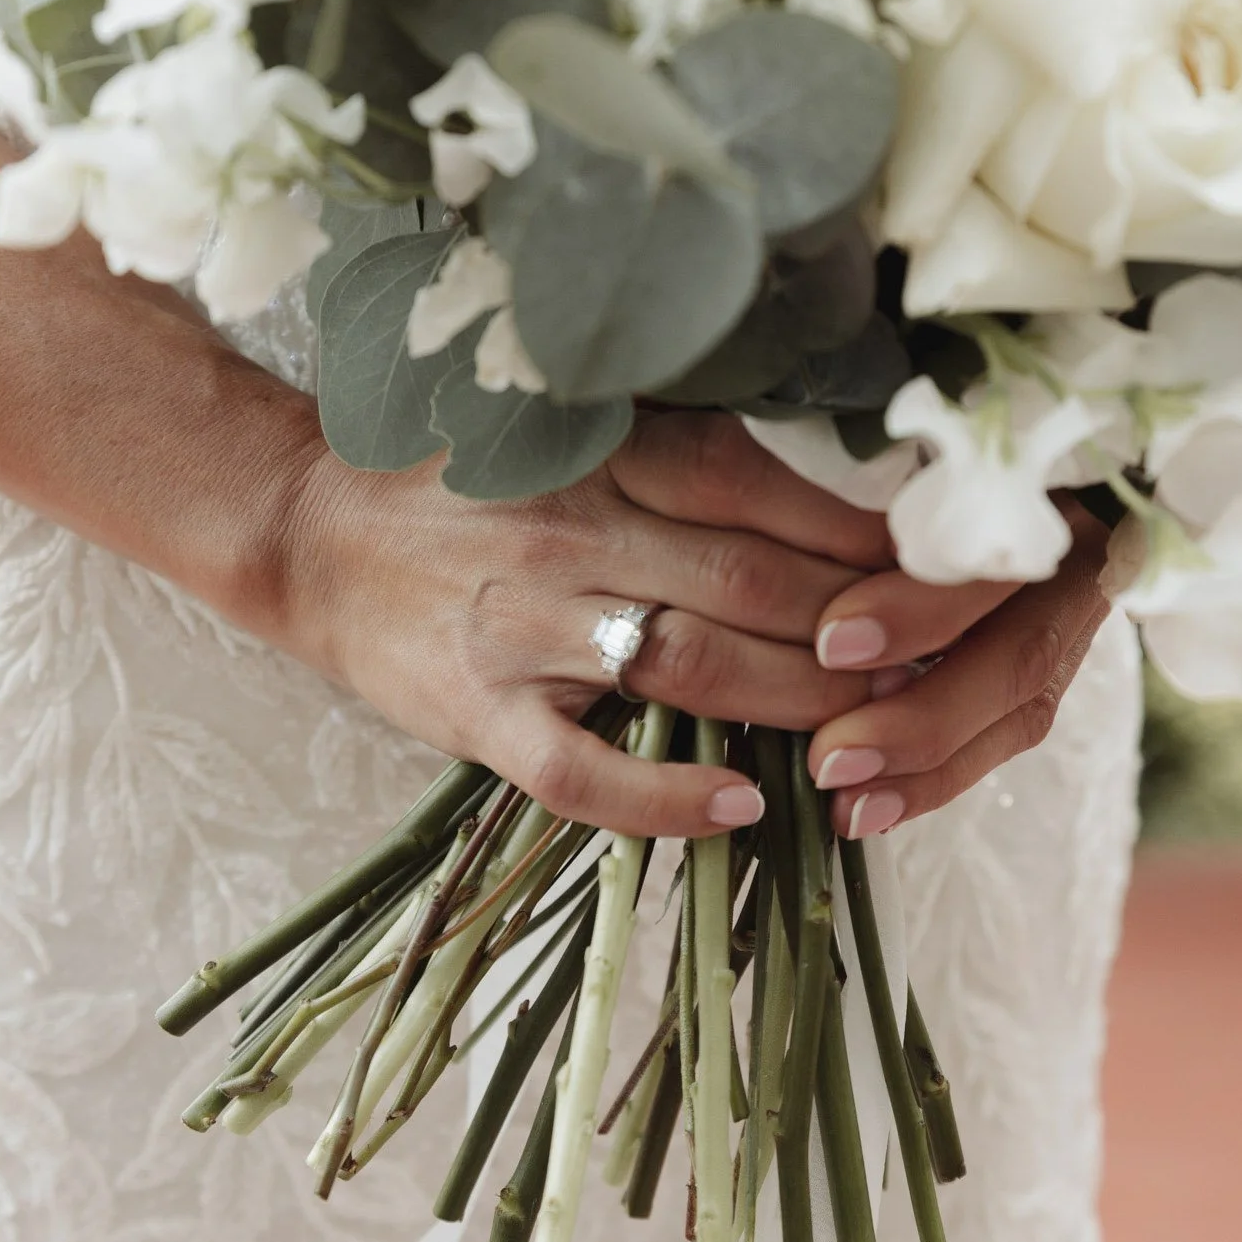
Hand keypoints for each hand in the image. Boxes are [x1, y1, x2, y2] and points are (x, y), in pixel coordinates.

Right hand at [286, 411, 894, 837]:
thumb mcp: (564, 433)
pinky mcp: (474, 713)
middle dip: (854, 629)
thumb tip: (820, 494)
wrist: (306, 532)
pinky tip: (738, 807)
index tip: (928, 568)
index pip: (755, 487)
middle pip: (744, 581)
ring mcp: (518, 629)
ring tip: (870, 731)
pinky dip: (663, 796)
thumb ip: (675, 455)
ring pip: (685, 666)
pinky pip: (579, 770)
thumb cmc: (454, 483)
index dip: (853, 535)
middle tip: (935, 660)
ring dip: (793, 703)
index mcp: (598, 457)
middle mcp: (567, 534)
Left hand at [807, 503, 1110, 836]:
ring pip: (1015, 716)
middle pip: (1017, 662)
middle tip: (828, 757)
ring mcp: (1070, 633)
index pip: (991, 564)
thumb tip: (814, 597)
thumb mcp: (916, 482)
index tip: (833, 641)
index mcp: (1044, 502)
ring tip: (843, 806)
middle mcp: (1073, 571)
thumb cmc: (938, 480)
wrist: (1015, 490)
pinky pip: (997, 746)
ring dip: (922, 770)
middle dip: (918, 718)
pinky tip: (869, 814)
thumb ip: (890, 527)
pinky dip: (930, 786)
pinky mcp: (1043, 686)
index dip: (917, 611)